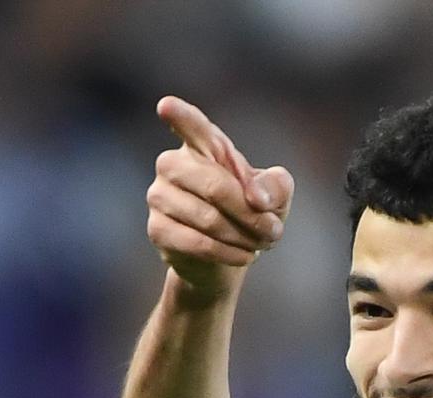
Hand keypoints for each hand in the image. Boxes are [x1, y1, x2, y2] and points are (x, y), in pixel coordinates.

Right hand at [146, 96, 294, 299]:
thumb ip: (275, 186)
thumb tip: (257, 198)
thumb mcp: (275, 196)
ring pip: (209, 219)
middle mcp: (173, 164)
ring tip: (261, 244)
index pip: (190, 125)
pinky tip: (244, 256)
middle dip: (251, 214)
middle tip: (275, 231)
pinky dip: (229, 253)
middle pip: (214, 186)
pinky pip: (198, 243)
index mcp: (202, 145)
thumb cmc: (251, 213)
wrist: (229, 254)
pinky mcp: (157, 229)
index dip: (179, 115)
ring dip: (245, 237)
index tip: (166, 106)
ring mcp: (159, 195)